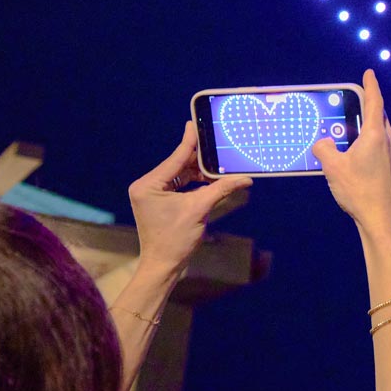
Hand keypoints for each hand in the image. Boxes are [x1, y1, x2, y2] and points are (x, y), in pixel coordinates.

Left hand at [128, 121, 251, 274]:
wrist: (163, 266)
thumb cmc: (176, 240)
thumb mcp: (199, 209)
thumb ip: (221, 189)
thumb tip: (245, 178)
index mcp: (148, 184)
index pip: (174, 158)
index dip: (189, 142)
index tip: (195, 124)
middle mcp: (146, 186)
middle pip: (176, 165)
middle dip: (197, 159)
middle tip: (215, 143)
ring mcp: (150, 194)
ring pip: (178, 175)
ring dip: (197, 172)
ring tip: (217, 163)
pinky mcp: (157, 202)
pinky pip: (177, 185)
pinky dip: (192, 183)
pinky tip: (209, 179)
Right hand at [315, 70, 390, 237]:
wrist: (381, 218)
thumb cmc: (359, 191)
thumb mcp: (332, 167)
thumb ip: (323, 148)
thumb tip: (323, 143)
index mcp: (376, 134)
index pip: (375, 101)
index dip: (371, 85)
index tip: (369, 73)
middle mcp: (388, 141)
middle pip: (378, 115)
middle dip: (366, 106)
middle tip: (352, 101)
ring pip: (378, 132)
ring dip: (364, 126)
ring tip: (347, 129)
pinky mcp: (390, 167)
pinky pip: (378, 145)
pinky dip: (366, 141)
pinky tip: (353, 153)